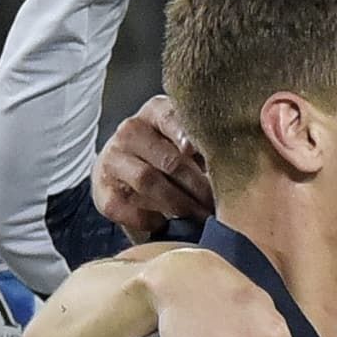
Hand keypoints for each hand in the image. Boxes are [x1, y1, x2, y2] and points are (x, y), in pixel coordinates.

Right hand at [92, 95, 216, 242]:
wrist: (124, 178)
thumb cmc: (167, 159)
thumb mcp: (186, 144)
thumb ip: (205, 146)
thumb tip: (235, 163)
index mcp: (155, 113)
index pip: (170, 117)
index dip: (185, 134)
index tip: (196, 151)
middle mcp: (131, 131)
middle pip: (168, 159)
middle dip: (196, 186)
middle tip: (216, 205)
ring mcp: (113, 159)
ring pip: (148, 181)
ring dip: (177, 204)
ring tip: (198, 219)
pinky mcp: (102, 190)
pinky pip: (125, 206)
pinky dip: (147, 219)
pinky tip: (163, 224)